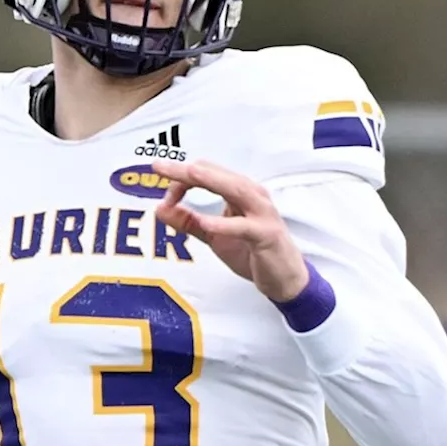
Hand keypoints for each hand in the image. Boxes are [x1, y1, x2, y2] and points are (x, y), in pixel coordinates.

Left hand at [153, 158, 308, 302]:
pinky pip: (244, 227)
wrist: (285, 278)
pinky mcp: (266, 235)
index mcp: (240, 191)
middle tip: (161, 166)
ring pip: (236, 190)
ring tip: (187, 176)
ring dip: (210, 181)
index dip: (181, 179)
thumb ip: (189, 221)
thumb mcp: (214, 236)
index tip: (166, 197)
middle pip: (217, 175)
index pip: (207, 173)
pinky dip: (224, 224)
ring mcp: (262, 214)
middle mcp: (253, 196)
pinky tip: (206, 223)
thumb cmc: (253, 251)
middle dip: (188, 171)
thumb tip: (160, 209)